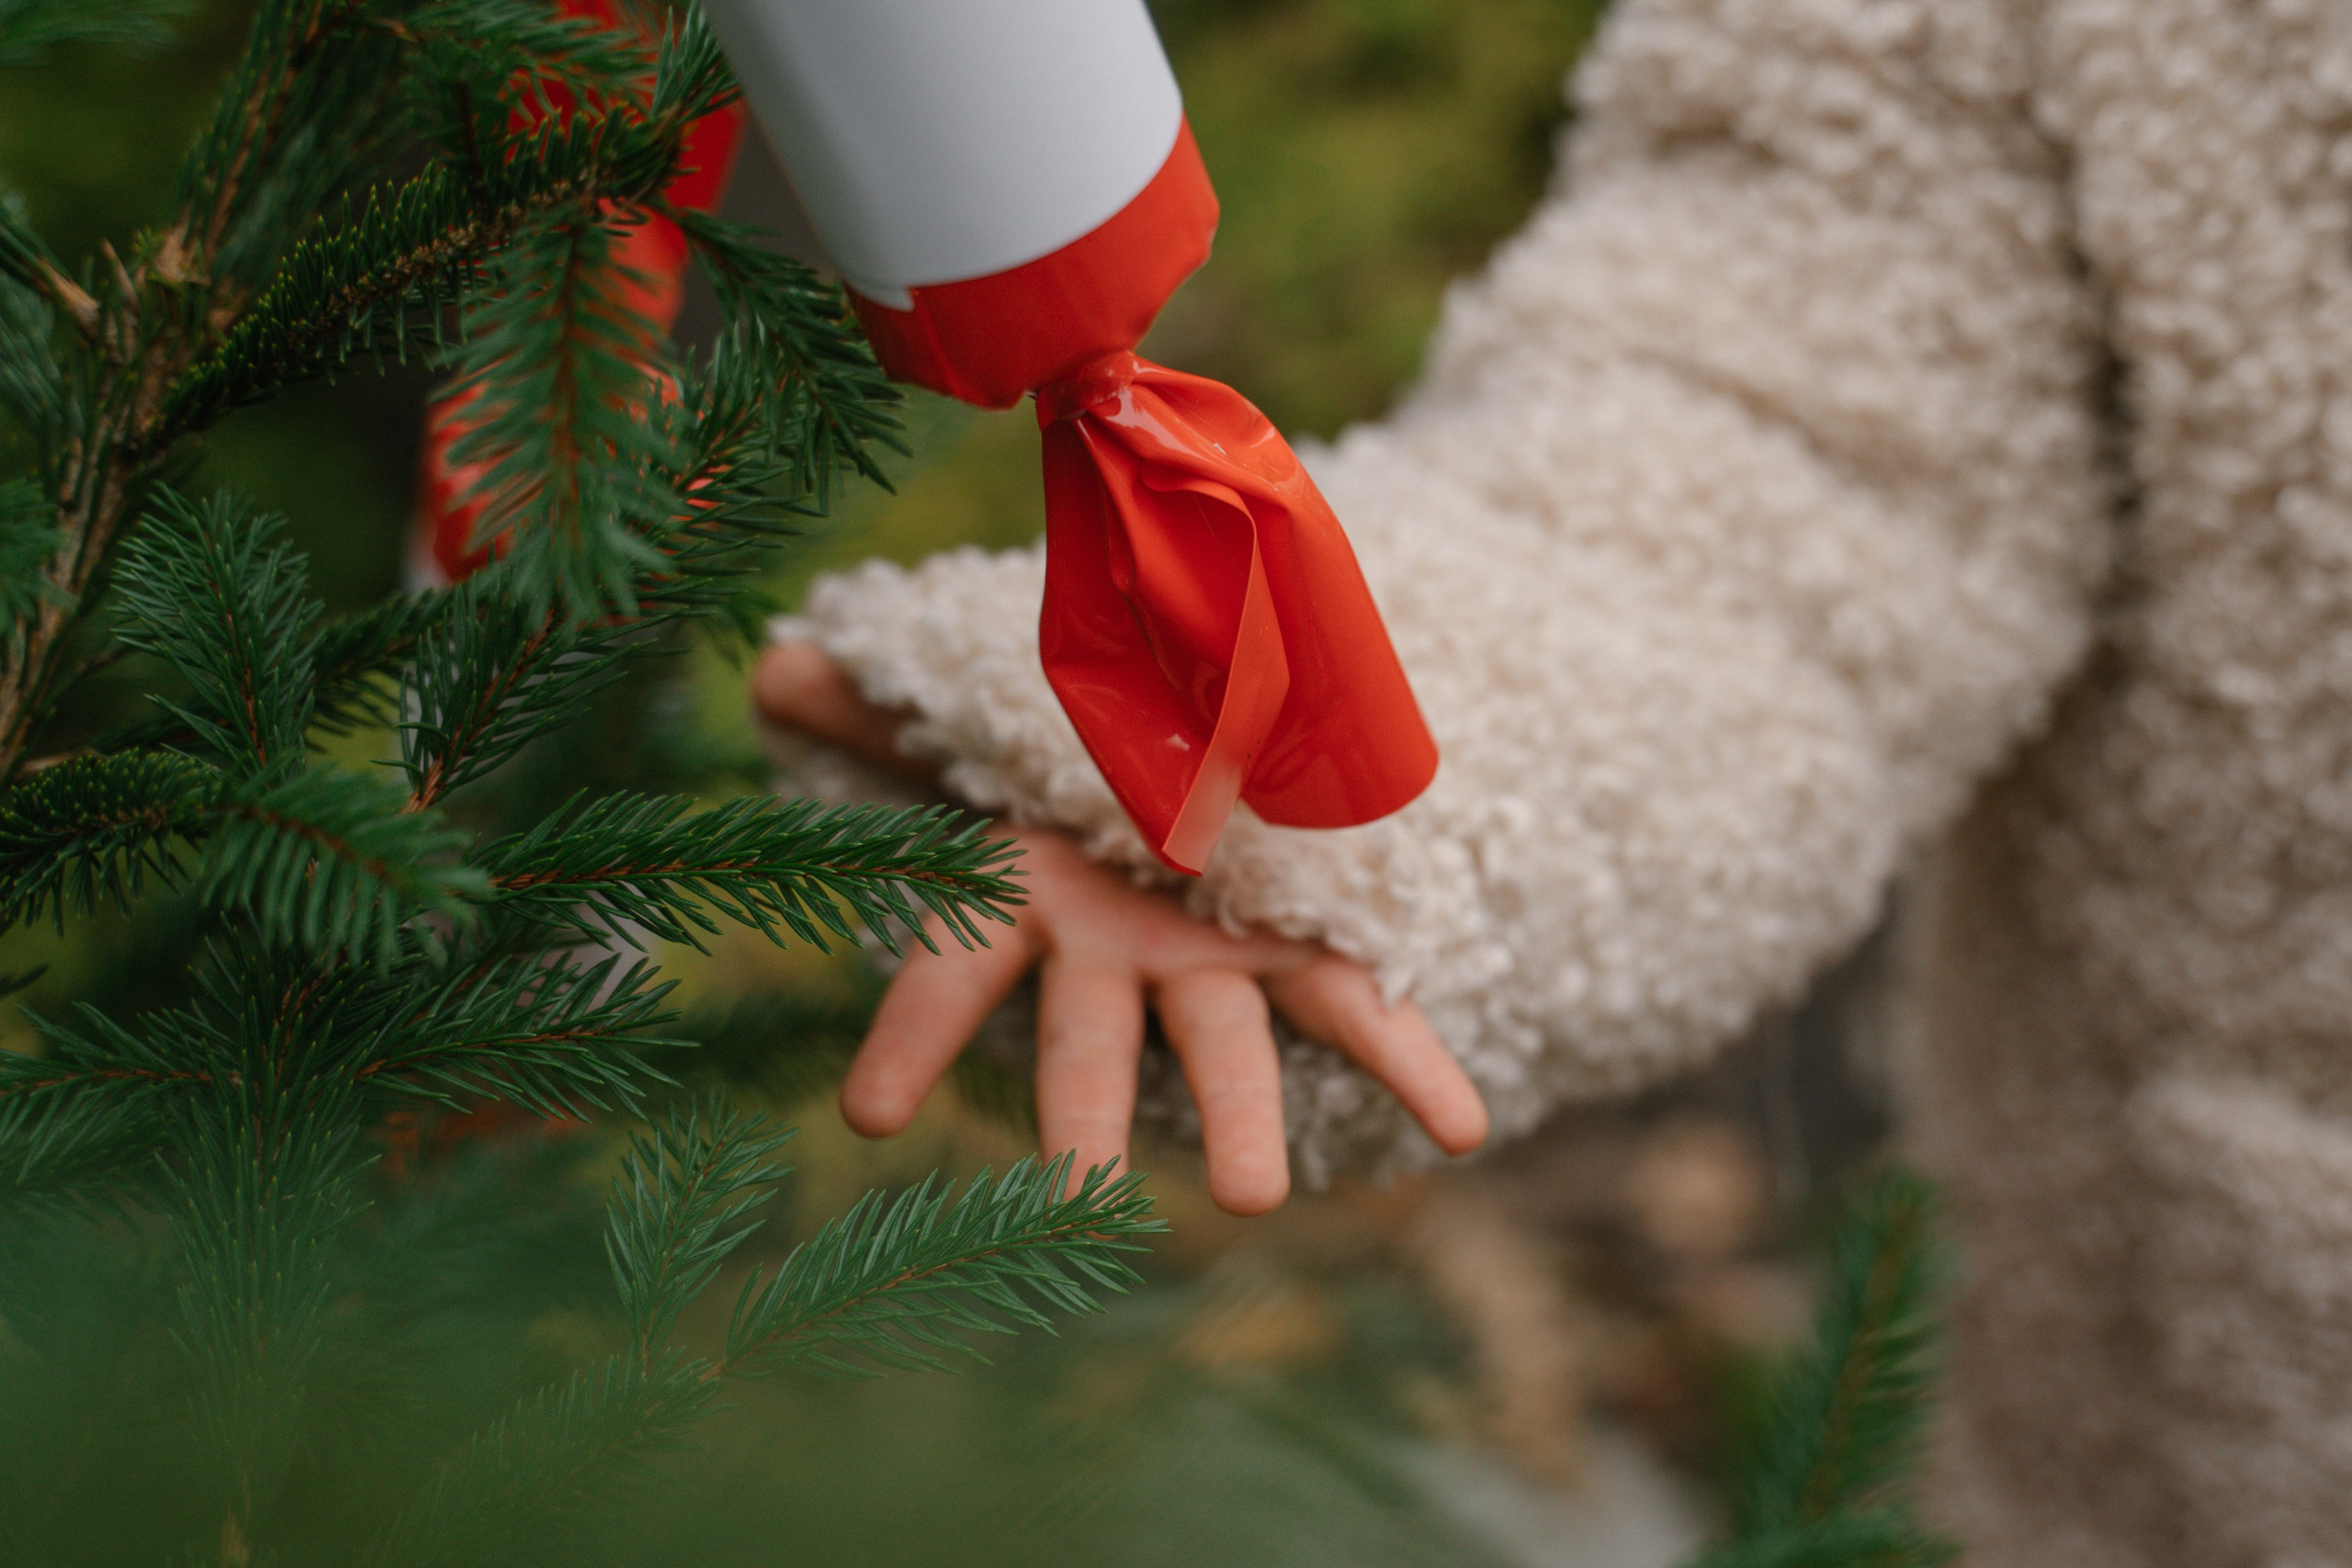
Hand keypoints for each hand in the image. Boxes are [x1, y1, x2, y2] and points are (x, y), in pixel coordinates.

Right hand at [753, 642, 1488, 1213]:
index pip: (954, 973)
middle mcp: (1117, 961)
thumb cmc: (1061, 766)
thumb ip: (881, 708)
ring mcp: (1213, 968)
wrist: (1191, 764)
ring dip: (1235, 1116)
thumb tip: (774, 664)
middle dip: (1082, 1115)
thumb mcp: (976, 725)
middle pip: (1091, 1043)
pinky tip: (1463, 1130)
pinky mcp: (1303, 956)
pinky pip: (1362, 1009)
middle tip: (1080, 1202)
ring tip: (1251, 1199)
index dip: (911, 1037)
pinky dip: (1413, 1066)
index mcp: (1030, 905)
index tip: (868, 1116)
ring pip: (1223, 1047)